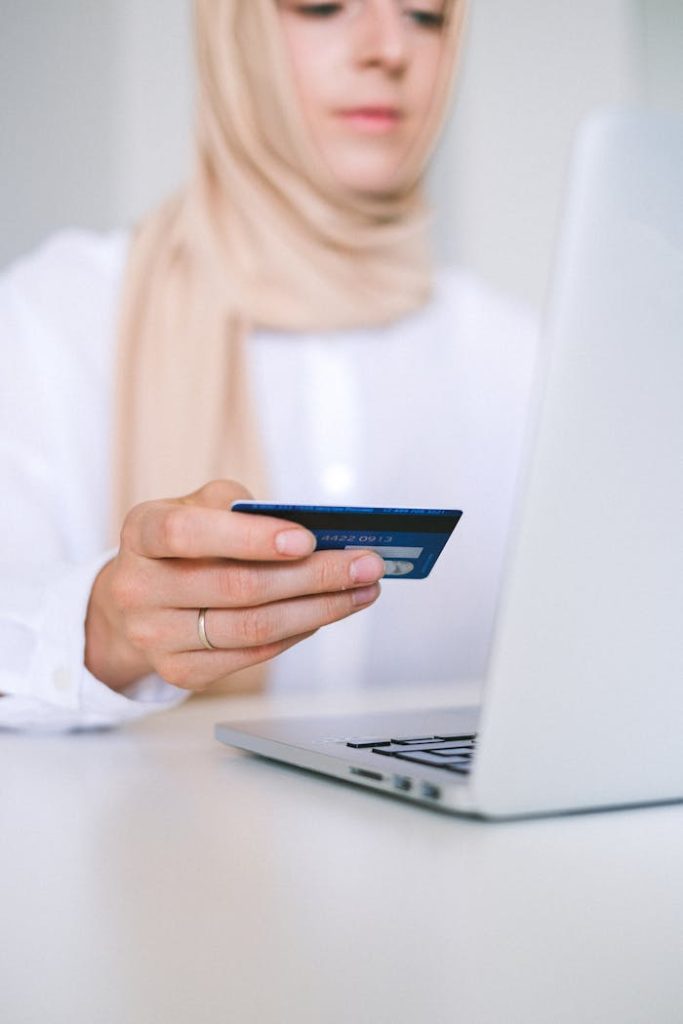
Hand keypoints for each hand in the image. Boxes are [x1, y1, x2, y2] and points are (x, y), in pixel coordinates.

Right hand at [85, 480, 383, 692]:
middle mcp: (139, 588)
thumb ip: (240, 509)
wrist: (133, 602)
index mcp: (142, 533)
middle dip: (314, 576)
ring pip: (252, 628)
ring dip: (319, 609)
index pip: (189, 534)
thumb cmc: (181, 545)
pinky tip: (325, 613)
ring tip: (361, 590)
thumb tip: (314, 531)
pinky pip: (252, 655)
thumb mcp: (196, 508)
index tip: (307, 539)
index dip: (249, 538)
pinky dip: (297, 633)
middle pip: (238, 587)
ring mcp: (156, 637)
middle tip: (366, 565)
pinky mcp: (180, 672)